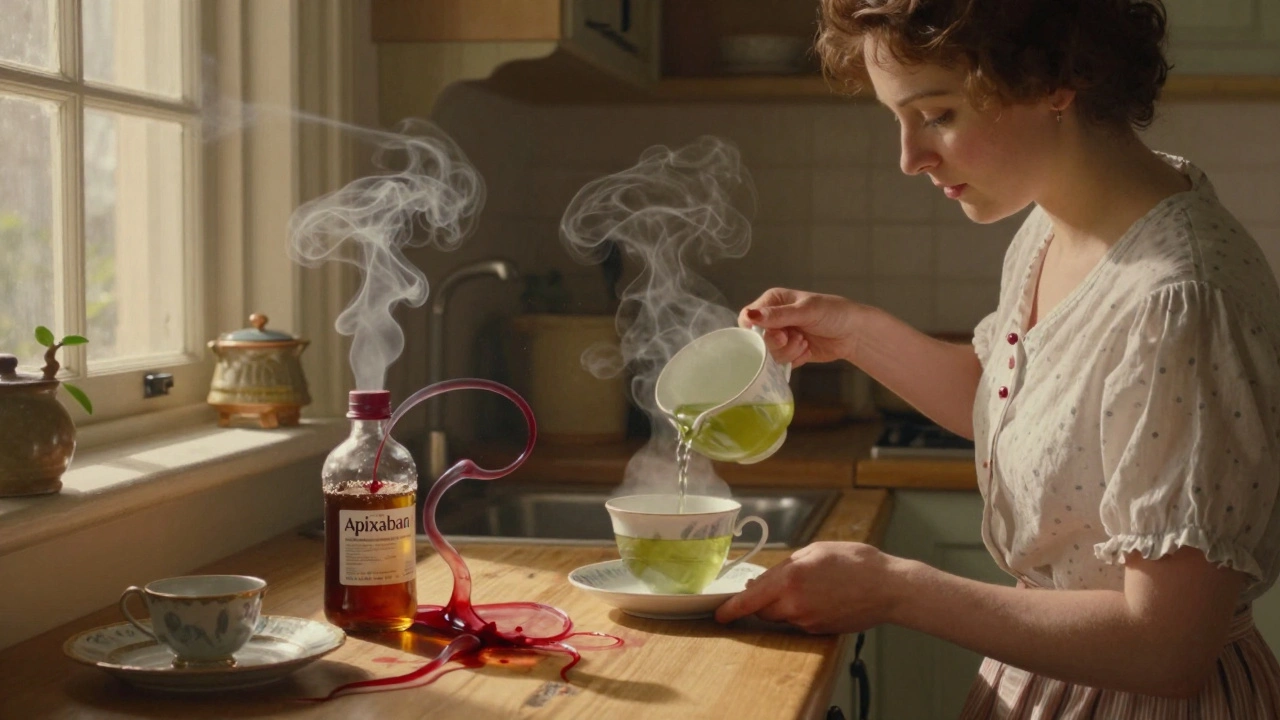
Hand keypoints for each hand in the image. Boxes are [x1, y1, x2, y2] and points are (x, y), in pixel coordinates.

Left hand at [714, 542, 902, 633]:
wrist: (889, 588)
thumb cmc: (856, 562)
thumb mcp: (816, 551)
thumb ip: (785, 566)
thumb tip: (764, 581)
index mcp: (790, 578)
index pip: (751, 600)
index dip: (731, 608)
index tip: (719, 614)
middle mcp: (795, 603)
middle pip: (762, 610)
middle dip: (761, 601)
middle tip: (771, 586)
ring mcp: (808, 620)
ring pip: (781, 616)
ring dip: (783, 605)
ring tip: (808, 587)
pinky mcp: (820, 630)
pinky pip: (799, 621)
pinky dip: (801, 611)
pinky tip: (821, 597)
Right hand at [738, 288, 861, 367]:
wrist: (854, 333)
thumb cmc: (833, 313)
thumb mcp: (805, 311)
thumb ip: (778, 315)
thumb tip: (750, 315)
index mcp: (772, 302)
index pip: (748, 317)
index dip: (756, 330)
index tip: (777, 334)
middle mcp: (773, 320)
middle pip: (757, 340)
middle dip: (778, 343)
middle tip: (795, 337)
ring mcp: (781, 337)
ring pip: (769, 354)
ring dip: (789, 352)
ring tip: (805, 342)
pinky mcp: (789, 353)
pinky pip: (781, 363)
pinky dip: (794, 359)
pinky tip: (807, 350)